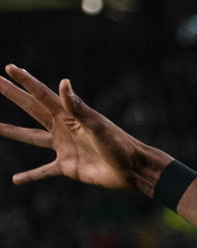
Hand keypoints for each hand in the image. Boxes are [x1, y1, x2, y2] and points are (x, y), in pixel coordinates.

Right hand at [1, 66, 165, 191]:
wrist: (133, 170)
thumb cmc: (119, 145)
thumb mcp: (97, 125)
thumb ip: (78, 107)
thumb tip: (63, 83)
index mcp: (69, 115)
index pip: (42, 95)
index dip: (26, 81)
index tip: (9, 68)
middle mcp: (63, 128)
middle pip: (32, 109)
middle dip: (14, 95)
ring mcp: (64, 147)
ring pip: (32, 138)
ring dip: (13, 133)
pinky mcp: (67, 166)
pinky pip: (44, 171)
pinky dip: (31, 175)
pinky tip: (16, 179)